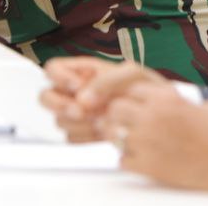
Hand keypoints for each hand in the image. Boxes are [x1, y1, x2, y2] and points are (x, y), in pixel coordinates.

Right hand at [40, 58, 167, 141]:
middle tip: (81, 111)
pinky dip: (85, 138)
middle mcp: (75, 93)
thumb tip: (83, 98)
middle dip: (59, 104)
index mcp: (83, 72)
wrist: (161, 119)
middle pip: (46, 97)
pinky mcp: (84, 135)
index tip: (77, 86)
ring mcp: (78, 115)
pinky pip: (71, 138)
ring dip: (78, 123)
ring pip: (59, 120)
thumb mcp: (133, 75)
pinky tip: (102, 135)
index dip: (59, 77)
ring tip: (101, 123)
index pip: (53, 69)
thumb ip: (107, 80)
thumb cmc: (148, 91)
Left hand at [101, 83, 207, 199]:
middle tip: (127, 125)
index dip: (131, 99)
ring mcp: (149, 140)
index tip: (134, 107)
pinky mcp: (149, 166)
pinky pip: (122, 160)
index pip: (129, 89)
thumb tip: (158, 102)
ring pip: (113, 134)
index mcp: (166, 97)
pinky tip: (139, 160)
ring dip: (118, 138)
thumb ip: (173, 101)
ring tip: (131, 143)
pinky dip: (127, 161)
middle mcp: (154, 115)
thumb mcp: (198, 105)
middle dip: (118, 116)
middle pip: (115, 108)